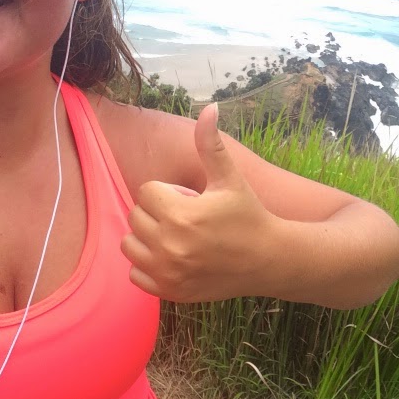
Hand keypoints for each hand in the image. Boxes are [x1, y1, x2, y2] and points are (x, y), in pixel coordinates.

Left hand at [120, 104, 278, 302]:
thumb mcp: (230, 179)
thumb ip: (211, 145)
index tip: (191, 199)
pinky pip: (135, 274)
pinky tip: (173, 258)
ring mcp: (168, 273)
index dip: (168, 192)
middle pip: (136, 216)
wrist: (268, 260)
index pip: (146, 191)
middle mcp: (169, 246)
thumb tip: (210, 106)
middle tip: (187, 218)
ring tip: (176, 237)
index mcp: (181, 215)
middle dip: (157, 212)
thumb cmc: (249, 215)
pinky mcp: (170, 292)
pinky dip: (148, 265)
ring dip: (147, 237)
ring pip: (130, 245)